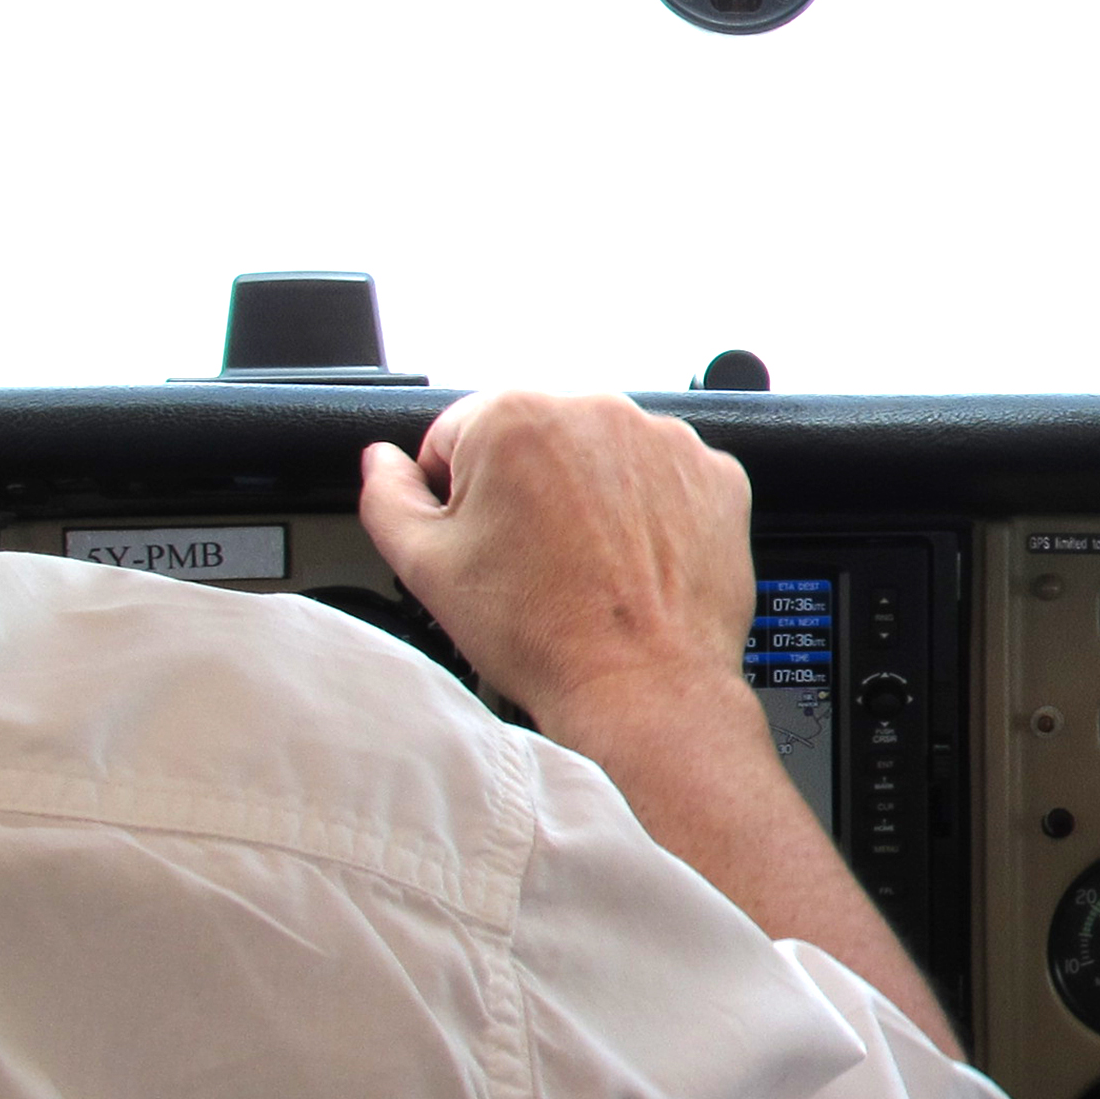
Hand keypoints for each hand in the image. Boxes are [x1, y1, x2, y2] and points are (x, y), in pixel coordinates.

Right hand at [360, 392, 756, 741]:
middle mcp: (596, 411)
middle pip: (536, 440)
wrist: (641, 687)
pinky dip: (652, 510)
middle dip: (527, 488)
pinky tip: (635, 560)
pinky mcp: (717, 475)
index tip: (480, 537)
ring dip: (590, 494)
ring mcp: (665, 441)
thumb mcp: (425, 564)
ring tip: (587, 565)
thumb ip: (385, 495)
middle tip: (533, 560)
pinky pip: (666, 480)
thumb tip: (383, 461)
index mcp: (513, 417)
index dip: (457, 494)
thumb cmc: (539, 633)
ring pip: (603, 457)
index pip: (457, 436)